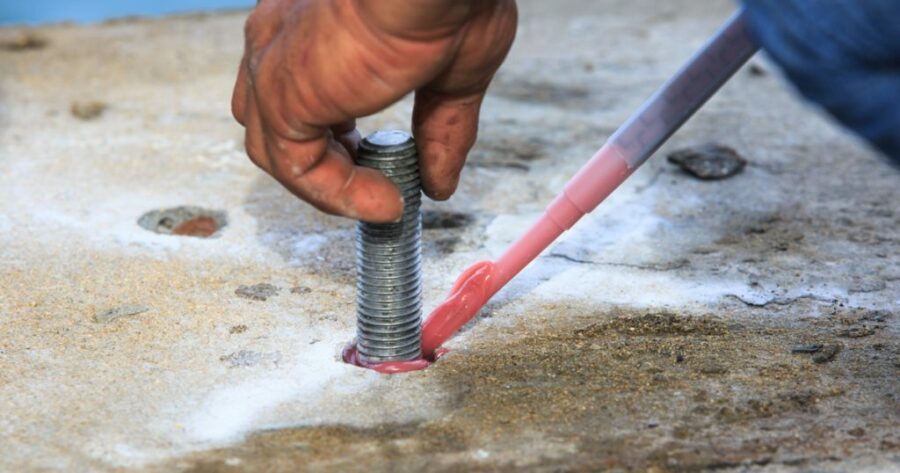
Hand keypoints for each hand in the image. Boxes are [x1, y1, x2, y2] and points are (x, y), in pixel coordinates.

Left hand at [232, 0, 517, 221]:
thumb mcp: (453, 74)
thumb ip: (439, 129)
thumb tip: (441, 183)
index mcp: (313, 16)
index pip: (296, 82)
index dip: (331, 130)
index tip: (374, 157)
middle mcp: (281, 32)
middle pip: (272, 116)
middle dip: (321, 156)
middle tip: (373, 180)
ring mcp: (274, 62)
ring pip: (277, 147)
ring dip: (330, 184)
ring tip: (386, 200)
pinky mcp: (280, 95)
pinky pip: (296, 168)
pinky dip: (338, 194)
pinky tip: (385, 201)